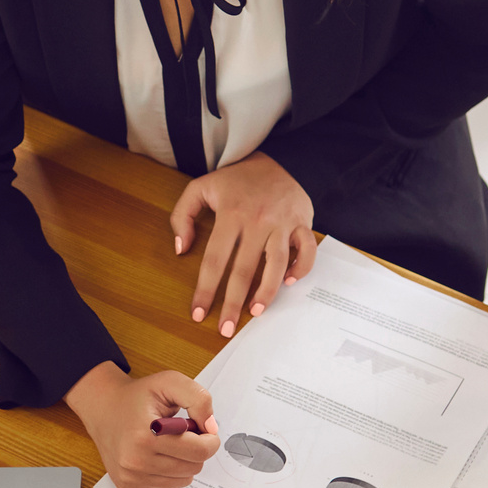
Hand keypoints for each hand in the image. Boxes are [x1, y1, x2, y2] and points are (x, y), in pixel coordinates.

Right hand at [62, 362, 219, 487]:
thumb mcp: (169, 383)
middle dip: (195, 449)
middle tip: (181, 432)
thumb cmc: (137, 397)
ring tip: (167, 442)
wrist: (103, 408)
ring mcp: (131, 476)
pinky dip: (169, 472)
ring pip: (183, 480)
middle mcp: (135, 461)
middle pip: (194, 467)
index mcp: (146, 436)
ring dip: (183, 461)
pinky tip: (157, 454)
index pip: (200, 451)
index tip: (201, 427)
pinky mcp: (128, 486)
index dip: (209, 439)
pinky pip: (167, 487)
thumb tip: (211, 428)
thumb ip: (198, 399)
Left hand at [170, 152, 316, 336]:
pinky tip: (289, 283)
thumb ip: (182, 216)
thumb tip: (181, 249)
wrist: (277, 159)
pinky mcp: (303, 222)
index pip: (215, 259)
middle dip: (233, 302)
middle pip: (244, 269)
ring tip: (255, 312)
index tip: (198, 313)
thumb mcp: (200, 188)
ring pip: (277, 263)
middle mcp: (258, 220)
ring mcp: (283, 222)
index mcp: (231, 214)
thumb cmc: (235, 180)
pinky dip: (301, 268)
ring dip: (267, 291)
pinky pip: (307, 250)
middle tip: (226, 329)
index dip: (205, 289)